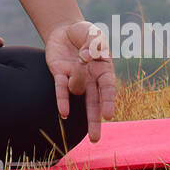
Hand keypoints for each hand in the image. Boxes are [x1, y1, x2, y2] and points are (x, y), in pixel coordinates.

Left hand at [46, 20, 116, 142]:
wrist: (65, 30)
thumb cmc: (84, 33)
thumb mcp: (93, 33)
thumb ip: (92, 44)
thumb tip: (86, 56)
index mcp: (104, 70)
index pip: (108, 88)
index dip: (108, 102)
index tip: (109, 115)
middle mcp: (91, 79)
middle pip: (94, 104)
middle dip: (94, 122)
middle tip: (95, 140)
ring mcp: (75, 79)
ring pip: (77, 89)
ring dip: (77, 76)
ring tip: (80, 55)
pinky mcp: (59, 75)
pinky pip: (61, 90)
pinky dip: (62, 100)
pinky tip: (64, 113)